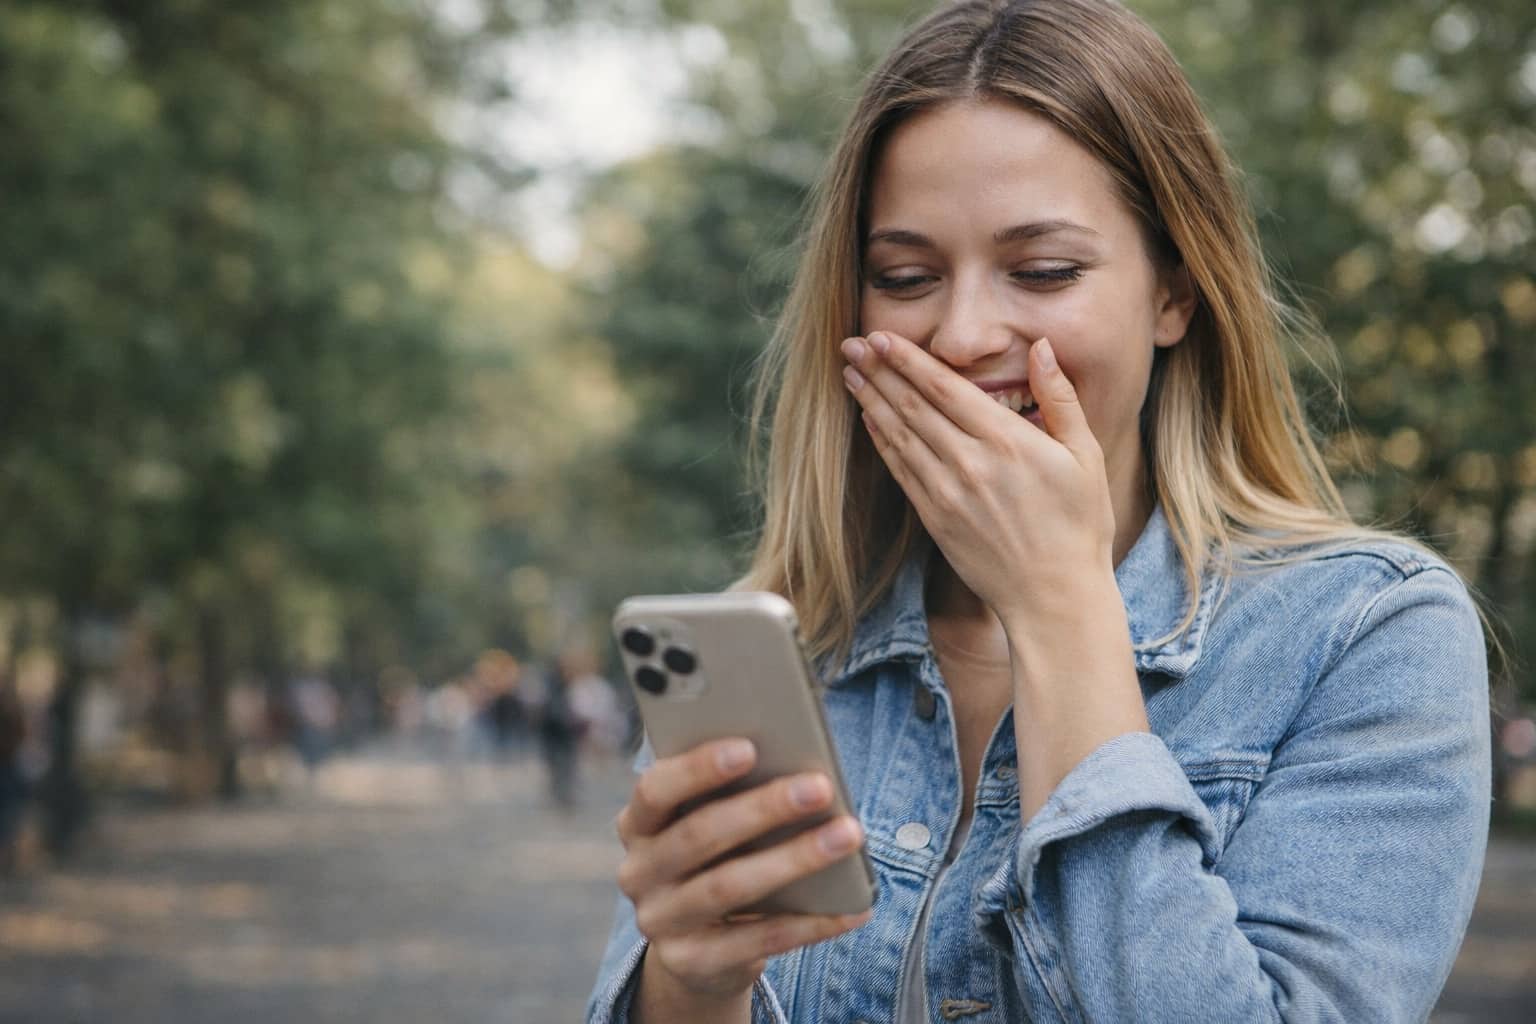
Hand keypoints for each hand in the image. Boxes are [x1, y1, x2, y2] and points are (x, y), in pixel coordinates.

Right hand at [614, 738, 870, 1011]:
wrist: (696, 952)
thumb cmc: (716, 861)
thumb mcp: (709, 826)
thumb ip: (733, 796)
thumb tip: (799, 770)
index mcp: (638, 825)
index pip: (655, 790)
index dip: (697, 769)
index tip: (749, 748)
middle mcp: (638, 873)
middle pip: (698, 835)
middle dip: (763, 808)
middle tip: (820, 787)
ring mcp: (660, 922)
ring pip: (729, 887)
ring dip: (794, 858)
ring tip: (847, 835)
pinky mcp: (692, 963)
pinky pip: (759, 941)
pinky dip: (811, 923)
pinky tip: (853, 908)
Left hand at [840, 331, 1116, 625]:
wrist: (1054, 597)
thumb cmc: (1079, 526)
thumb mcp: (1085, 456)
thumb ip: (1059, 398)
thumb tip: (1043, 347)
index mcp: (1006, 441)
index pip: (944, 387)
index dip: (907, 359)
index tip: (880, 336)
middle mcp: (969, 462)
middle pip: (912, 405)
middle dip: (878, 371)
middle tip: (850, 344)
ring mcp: (947, 493)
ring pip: (899, 435)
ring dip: (871, 400)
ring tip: (850, 373)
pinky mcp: (935, 518)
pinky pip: (901, 470)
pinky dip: (881, 441)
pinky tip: (868, 419)